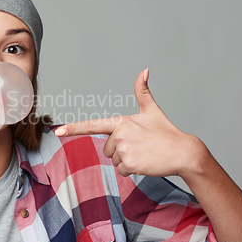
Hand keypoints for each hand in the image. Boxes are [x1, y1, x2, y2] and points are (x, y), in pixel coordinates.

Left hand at [54, 69, 208, 177]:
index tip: (57, 132)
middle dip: (121, 150)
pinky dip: (132, 170)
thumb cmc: (166, 132)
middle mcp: (120, 134)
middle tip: (140, 146)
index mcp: (121, 121)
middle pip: (107, 149)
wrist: (184, 152)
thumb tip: (144, 70)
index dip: (73, 128)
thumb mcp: (152, 110)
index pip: (92, 125)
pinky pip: (121, 171)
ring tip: (144, 153)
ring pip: (114, 160)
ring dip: (127, 160)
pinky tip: (145, 162)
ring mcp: (124, 150)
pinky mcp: (130, 164)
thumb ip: (143, 91)